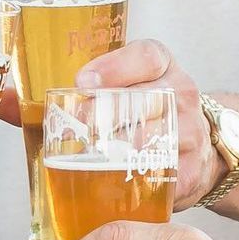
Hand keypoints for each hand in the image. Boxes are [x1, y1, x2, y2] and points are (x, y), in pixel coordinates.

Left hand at [79, 40, 218, 207]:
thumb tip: (39, 111)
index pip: (146, 57)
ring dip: (114, 150)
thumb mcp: (131, 86)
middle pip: (143, 101)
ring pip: (151, 139)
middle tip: (76, 128)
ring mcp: (191, 132)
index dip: (113, 68)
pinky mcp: (192, 169)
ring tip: (88, 157)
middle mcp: (182, 95)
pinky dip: (134, 180)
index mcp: (165, 67)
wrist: (198, 146)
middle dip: (103, 114)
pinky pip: (161, 175)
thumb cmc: (150, 113)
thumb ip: (95, 89)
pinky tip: (114, 182)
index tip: (83, 82)